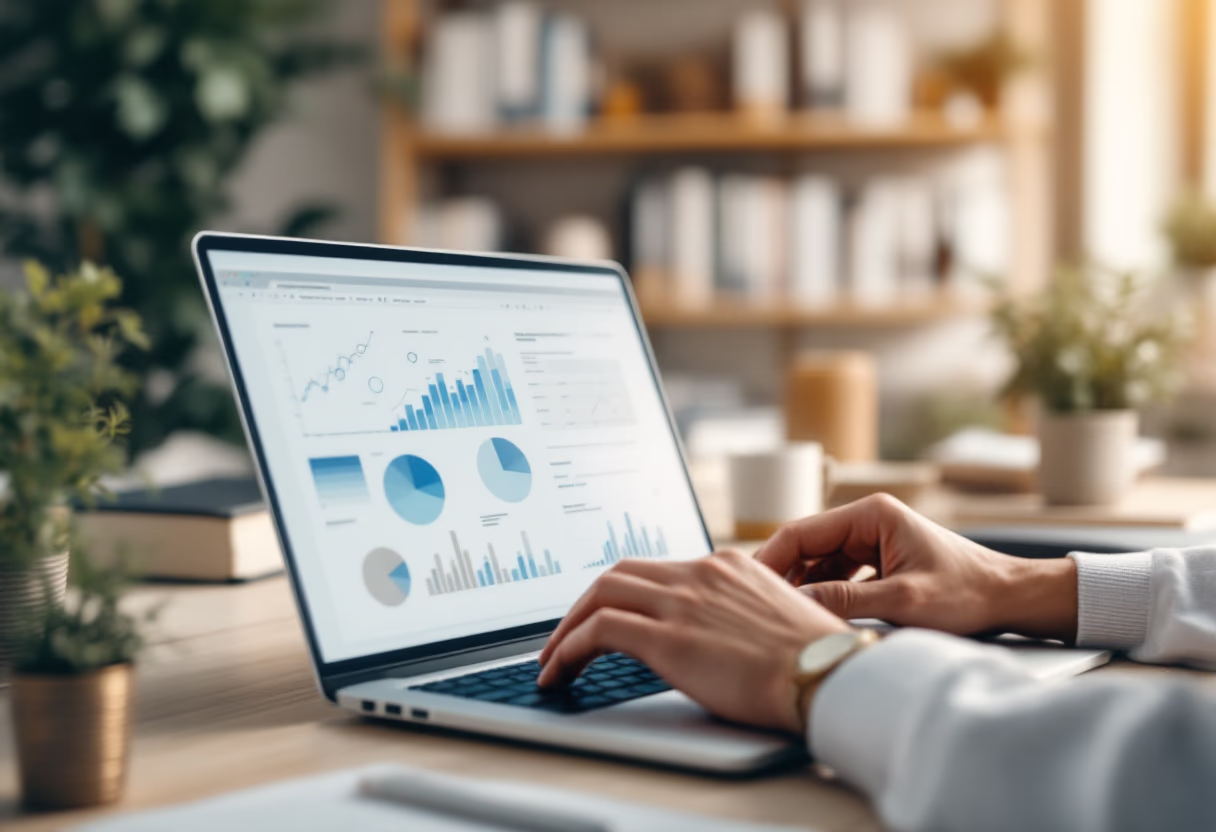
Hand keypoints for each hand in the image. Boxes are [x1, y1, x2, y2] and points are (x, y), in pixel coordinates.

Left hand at [537, 550, 849, 732]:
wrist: (831, 677)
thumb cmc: (816, 662)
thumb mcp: (775, 618)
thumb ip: (738, 614)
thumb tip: (714, 637)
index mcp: (727, 565)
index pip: (657, 569)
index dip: (623, 594)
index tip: (606, 617)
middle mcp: (700, 573)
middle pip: (619, 573)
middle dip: (584, 604)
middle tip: (567, 635)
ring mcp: (682, 602)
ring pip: (600, 595)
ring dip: (568, 626)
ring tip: (553, 660)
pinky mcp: (668, 638)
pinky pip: (598, 631)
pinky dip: (569, 649)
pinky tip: (560, 672)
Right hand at [754, 494, 1077, 641]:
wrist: (1011, 598)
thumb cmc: (968, 593)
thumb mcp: (904, 601)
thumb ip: (847, 600)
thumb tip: (798, 605)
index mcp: (871, 514)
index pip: (800, 531)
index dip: (769, 560)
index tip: (747, 587)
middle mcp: (867, 520)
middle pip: (805, 546)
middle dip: (782, 576)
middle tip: (757, 607)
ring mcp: (872, 539)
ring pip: (819, 563)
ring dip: (804, 587)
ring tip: (781, 616)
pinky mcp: (878, 560)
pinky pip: (837, 574)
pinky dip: (824, 594)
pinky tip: (815, 617)